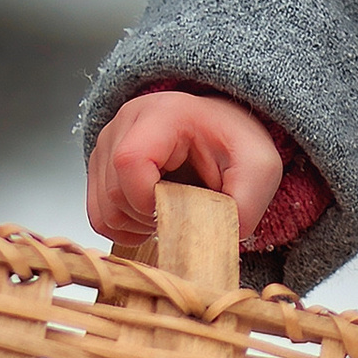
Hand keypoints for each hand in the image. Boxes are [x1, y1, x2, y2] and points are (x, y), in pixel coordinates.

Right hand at [86, 89, 287, 247]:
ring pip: (103, 211)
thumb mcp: (259, 167)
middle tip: (183, 208)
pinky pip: (99, 217)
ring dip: (137, 225)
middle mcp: (125, 124)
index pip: (130, 161)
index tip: (180, 205)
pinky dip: (126, 227)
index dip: (151, 198)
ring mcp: (106, 146)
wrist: (220, 132)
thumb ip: (247, 203)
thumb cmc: (234, 143)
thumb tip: (216, 242)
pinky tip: (154, 213)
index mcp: (162, 114)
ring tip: (170, 209)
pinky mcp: (99, 169)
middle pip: (114, 194)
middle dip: (150, 217)